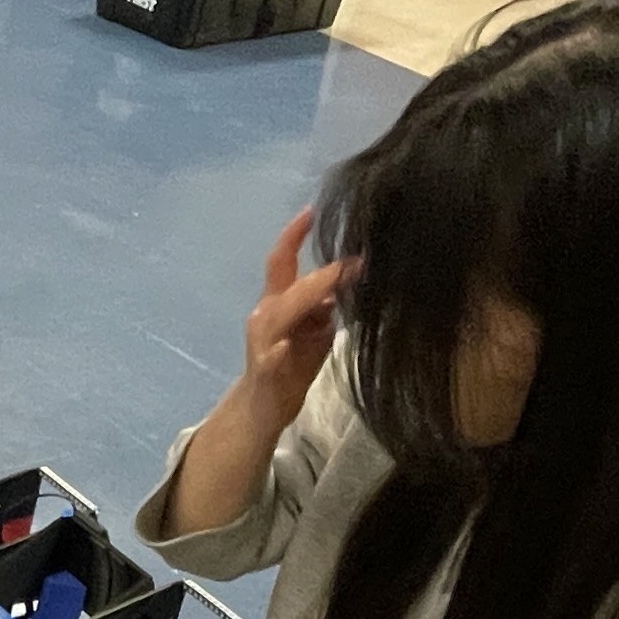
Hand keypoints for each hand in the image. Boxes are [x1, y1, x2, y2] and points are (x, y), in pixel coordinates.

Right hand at [238, 208, 353, 432]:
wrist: (263, 409)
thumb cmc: (291, 366)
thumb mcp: (315, 330)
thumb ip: (326, 306)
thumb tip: (346, 281)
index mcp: (278, 302)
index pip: (283, 261)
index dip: (294, 235)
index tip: (312, 210)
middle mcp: (266, 316)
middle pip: (289, 285)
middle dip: (322, 274)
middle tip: (357, 262)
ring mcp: (262, 343)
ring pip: (279, 315)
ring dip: (306, 299)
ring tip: (332, 287)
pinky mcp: (264, 372)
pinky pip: (269, 358)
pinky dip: (276, 352)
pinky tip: (286, 347)